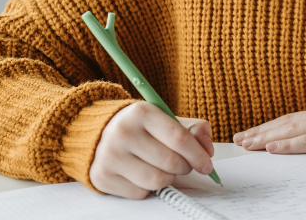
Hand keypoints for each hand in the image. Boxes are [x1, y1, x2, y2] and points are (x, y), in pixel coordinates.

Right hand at [89, 103, 213, 198]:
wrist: (98, 134)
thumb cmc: (141, 128)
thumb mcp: (167, 119)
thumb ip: (194, 129)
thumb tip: (208, 150)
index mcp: (143, 113)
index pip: (179, 138)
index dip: (198, 155)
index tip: (207, 164)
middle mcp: (123, 133)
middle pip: (171, 162)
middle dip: (185, 167)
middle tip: (185, 165)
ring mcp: (110, 156)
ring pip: (157, 180)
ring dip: (169, 179)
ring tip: (165, 169)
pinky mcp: (102, 177)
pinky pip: (140, 193)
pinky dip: (149, 188)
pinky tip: (144, 174)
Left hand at [233, 98, 305, 154]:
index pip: (293, 118)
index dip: (271, 125)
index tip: (253, 131)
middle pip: (286, 122)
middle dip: (261, 130)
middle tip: (239, 138)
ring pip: (290, 130)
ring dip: (265, 137)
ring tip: (246, 143)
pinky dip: (287, 144)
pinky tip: (271, 147)